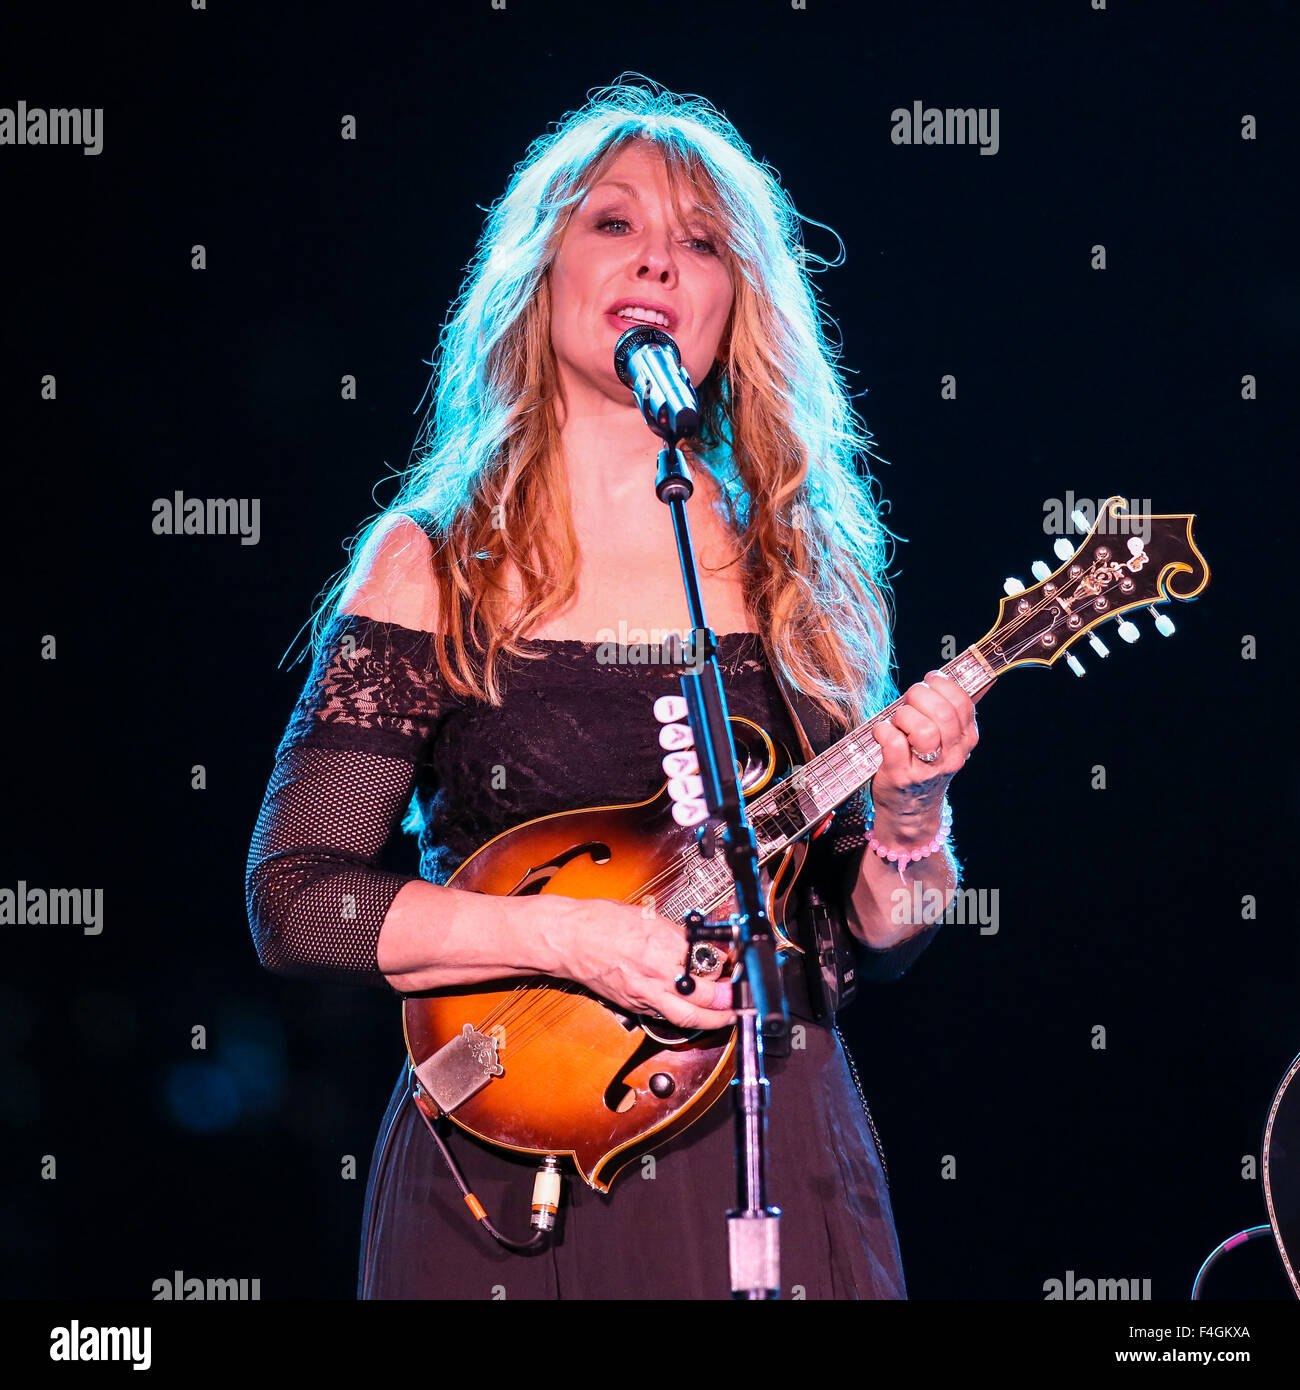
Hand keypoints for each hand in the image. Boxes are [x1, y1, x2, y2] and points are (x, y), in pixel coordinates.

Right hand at [539, 895, 737, 1031]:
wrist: (566, 938)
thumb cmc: (599, 921)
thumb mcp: (648, 917)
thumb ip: (678, 935)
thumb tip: (702, 945)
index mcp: (660, 947)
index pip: (706, 965)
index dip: (727, 969)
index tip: (737, 968)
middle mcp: (653, 975)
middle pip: (701, 1000)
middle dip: (726, 1003)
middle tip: (740, 1000)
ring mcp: (642, 994)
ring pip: (686, 1017)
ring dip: (711, 1019)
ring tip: (727, 1016)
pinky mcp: (632, 1005)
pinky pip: (665, 1015)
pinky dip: (683, 1016)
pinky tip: (694, 1011)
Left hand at [869, 671, 979, 842]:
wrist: (910, 810)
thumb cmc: (925, 763)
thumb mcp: (950, 739)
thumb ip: (960, 709)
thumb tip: (986, 676)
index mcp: (966, 739)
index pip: (962, 702)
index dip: (942, 685)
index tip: (930, 683)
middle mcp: (952, 755)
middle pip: (941, 712)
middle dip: (919, 695)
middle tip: (909, 701)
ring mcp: (927, 767)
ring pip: (921, 727)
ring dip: (902, 716)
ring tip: (897, 722)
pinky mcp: (900, 775)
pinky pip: (893, 741)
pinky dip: (883, 730)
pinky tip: (882, 733)